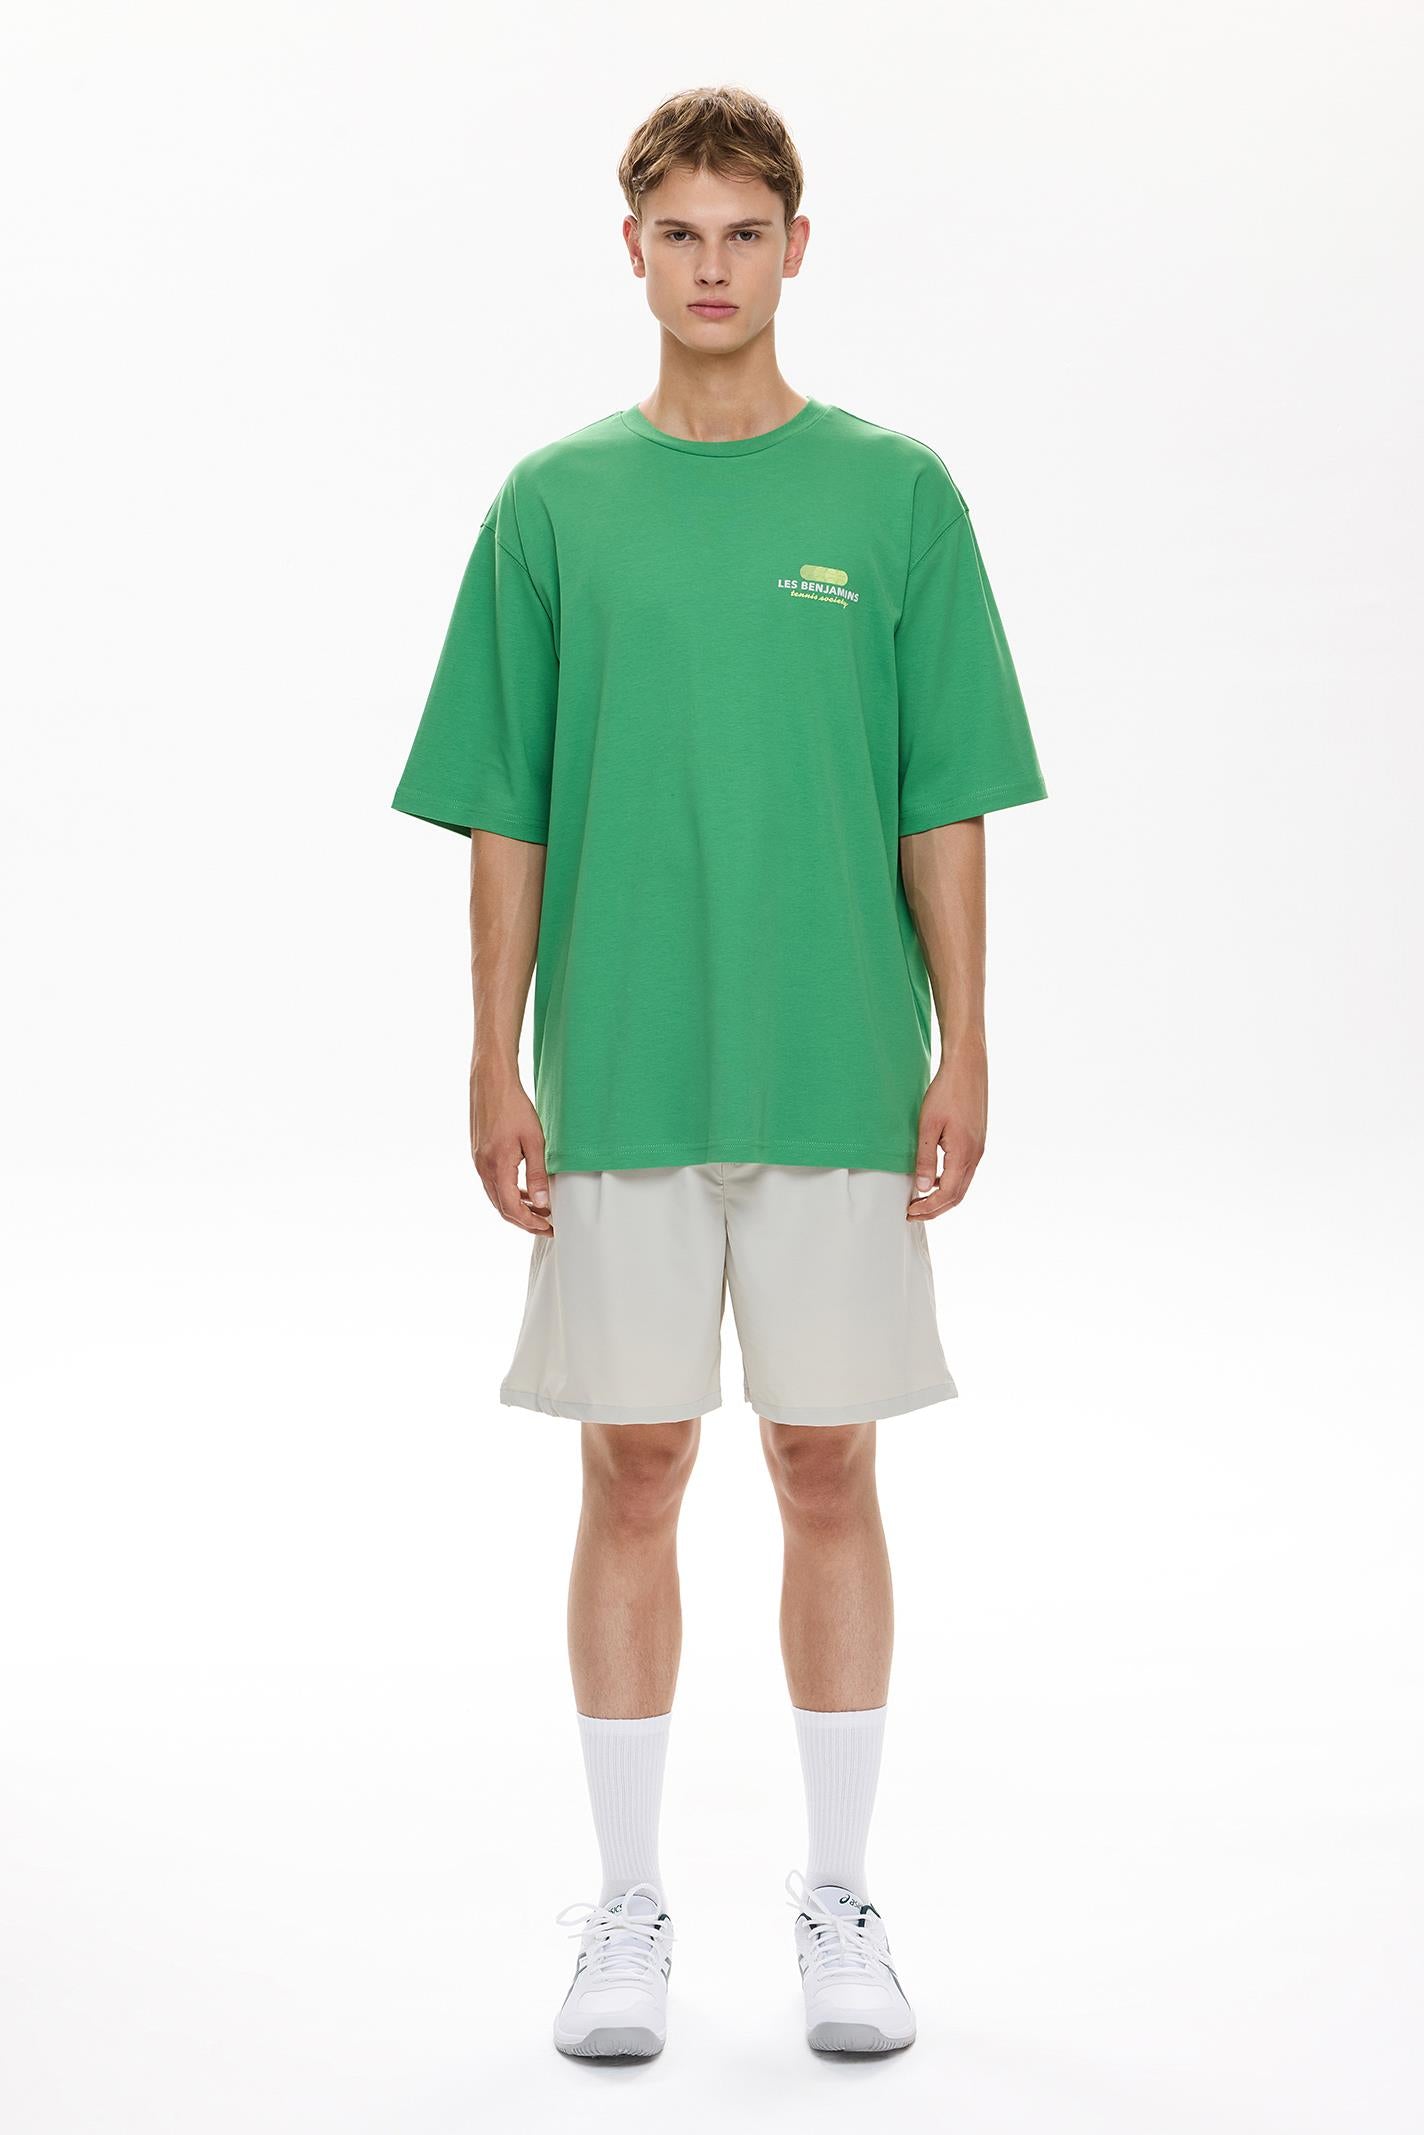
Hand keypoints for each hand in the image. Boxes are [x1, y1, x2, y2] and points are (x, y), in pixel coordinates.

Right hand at [470, 1067, 552, 1233]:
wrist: (491, 1082)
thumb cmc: (514, 1107)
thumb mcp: (534, 1141)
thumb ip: (537, 1174)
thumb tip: (542, 1203)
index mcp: (497, 1167)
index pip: (511, 1209)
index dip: (530, 1222)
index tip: (548, 1227)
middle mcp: (483, 1168)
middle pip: (502, 1208)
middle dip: (525, 1221)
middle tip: (547, 1225)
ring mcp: (478, 1162)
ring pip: (496, 1197)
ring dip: (517, 1208)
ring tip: (539, 1211)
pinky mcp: (479, 1155)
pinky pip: (493, 1184)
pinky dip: (509, 1193)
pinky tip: (524, 1191)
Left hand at [907, 1044, 986, 1219]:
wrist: (967, 1067)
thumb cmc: (946, 1092)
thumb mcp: (928, 1126)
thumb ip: (925, 1159)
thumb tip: (922, 1188)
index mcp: (963, 1154)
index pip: (947, 1194)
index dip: (929, 1208)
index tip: (910, 1212)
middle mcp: (975, 1155)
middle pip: (957, 1195)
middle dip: (935, 1209)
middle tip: (913, 1213)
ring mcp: (979, 1149)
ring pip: (962, 1185)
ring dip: (943, 1197)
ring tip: (921, 1200)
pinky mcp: (977, 1141)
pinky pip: (965, 1171)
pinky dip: (950, 1182)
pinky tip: (934, 1178)